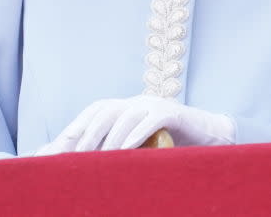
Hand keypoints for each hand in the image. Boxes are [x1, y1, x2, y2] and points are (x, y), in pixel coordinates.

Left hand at [36, 95, 235, 153]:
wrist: (211, 137)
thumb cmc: (173, 147)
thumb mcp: (142, 148)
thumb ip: (120, 151)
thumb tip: (90, 168)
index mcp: (127, 108)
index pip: (96, 111)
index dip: (77, 126)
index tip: (59, 145)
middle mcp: (137, 102)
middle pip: (105, 109)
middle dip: (87, 132)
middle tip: (74, 156)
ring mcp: (155, 104)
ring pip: (126, 114)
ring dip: (110, 137)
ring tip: (100, 159)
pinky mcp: (173, 112)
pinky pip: (152, 119)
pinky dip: (138, 133)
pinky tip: (128, 148)